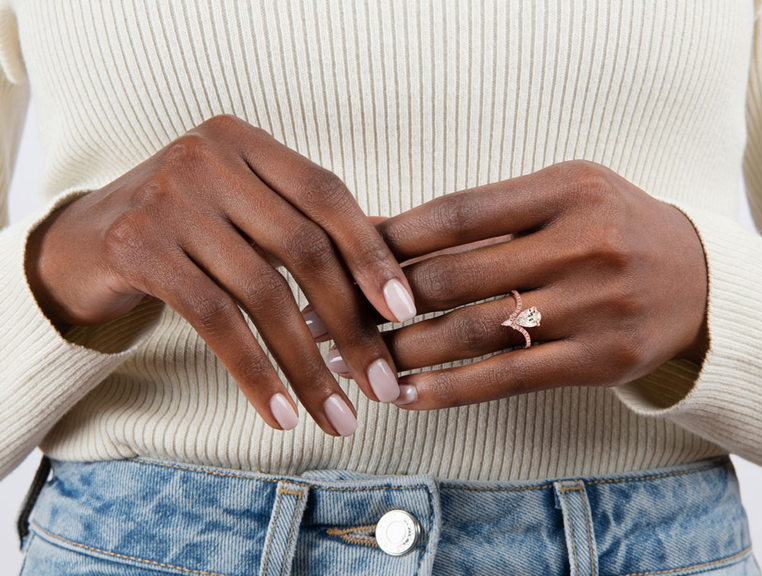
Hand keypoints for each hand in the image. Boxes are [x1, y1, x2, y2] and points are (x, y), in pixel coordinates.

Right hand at [24, 114, 416, 434]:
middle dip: (350, 325)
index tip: (405, 312)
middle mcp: (207, 158)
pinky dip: (255, 373)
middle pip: (303, 247)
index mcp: (245, 142)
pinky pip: (216, 321)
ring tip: (338, 418)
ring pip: (262, 292)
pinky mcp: (137, 247)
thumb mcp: (245, 215)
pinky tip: (280, 415)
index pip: (327, 194)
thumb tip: (389, 263)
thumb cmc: (183, 231)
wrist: (80, 246)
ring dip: (307, 365)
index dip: (370, 253)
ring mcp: (168, 198)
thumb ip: (307, 227)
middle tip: (381, 385)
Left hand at [321, 160, 709, 409]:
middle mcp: (582, 244)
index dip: (386, 240)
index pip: (454, 214)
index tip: (334, 260)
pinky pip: (508, 378)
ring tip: (350, 362)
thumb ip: (477, 215)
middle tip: (319, 317)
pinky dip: (449, 390)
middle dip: (374, 302)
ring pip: (472, 333)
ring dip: (399, 352)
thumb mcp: (556, 196)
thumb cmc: (607, 226)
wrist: (695, 277)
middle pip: (453, 277)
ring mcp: (593, 306)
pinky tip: (405, 396)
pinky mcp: (599, 361)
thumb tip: (376, 228)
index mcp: (565, 190)